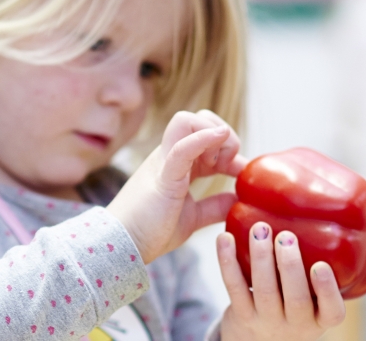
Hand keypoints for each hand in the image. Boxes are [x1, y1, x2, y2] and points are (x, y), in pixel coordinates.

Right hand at [107, 110, 246, 263]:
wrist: (124, 246)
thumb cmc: (151, 232)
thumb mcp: (192, 217)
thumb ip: (214, 206)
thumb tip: (238, 201)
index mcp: (177, 163)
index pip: (205, 134)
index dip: (229, 147)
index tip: (241, 172)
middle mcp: (169, 156)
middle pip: (199, 118)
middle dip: (223, 136)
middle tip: (228, 166)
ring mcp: (164, 162)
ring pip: (188, 120)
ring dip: (214, 136)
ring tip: (219, 166)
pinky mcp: (163, 176)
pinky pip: (183, 146)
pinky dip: (204, 138)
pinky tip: (220, 137)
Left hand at [217, 222, 345, 340]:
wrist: (260, 340)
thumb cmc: (294, 307)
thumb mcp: (315, 300)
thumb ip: (321, 270)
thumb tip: (328, 212)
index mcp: (320, 318)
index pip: (332, 310)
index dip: (327, 290)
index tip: (321, 266)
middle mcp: (296, 323)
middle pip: (295, 299)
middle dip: (290, 266)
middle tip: (286, 237)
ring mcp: (267, 320)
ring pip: (263, 291)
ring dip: (260, 258)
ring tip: (259, 229)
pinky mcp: (241, 314)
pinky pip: (234, 287)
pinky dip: (228, 261)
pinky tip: (225, 238)